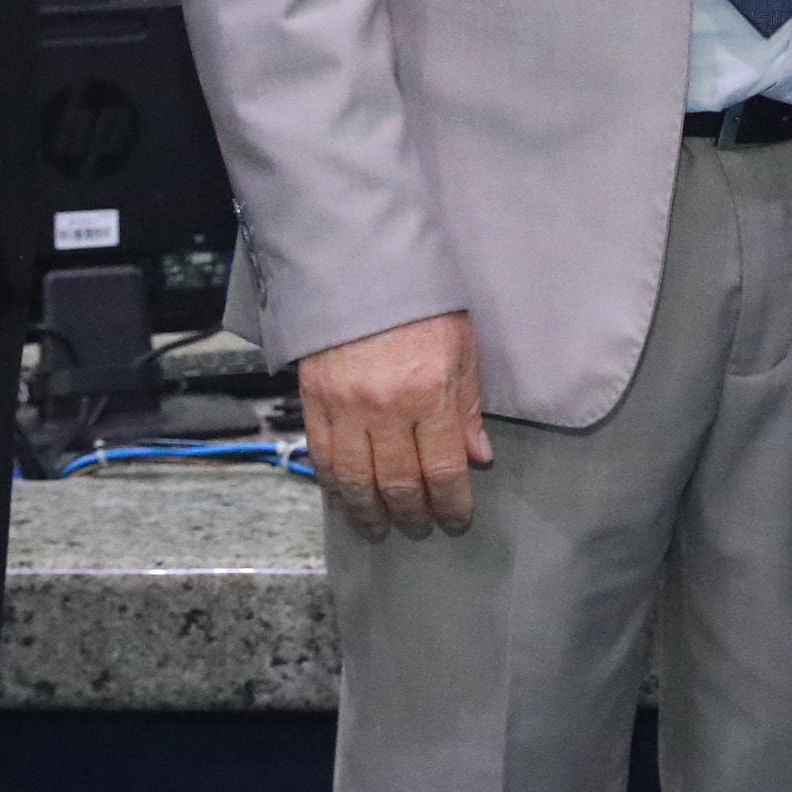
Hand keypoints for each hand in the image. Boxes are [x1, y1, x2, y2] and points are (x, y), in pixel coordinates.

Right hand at [298, 310, 492, 540]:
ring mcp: (344, 407)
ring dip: (369, 513)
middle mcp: (385, 409)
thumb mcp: (461, 345)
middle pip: (398, 484)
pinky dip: (334, 487)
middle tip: (421, 529)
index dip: (452, 503)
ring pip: (354, 481)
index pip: (443, 469)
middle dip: (412, 515)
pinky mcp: (313, 400)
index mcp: (429, 393)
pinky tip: (345, 501)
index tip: (458, 519)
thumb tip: (478, 457)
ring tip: (380, 529)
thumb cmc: (420, 300)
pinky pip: (322, 458)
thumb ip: (468, 405)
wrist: (359, 262)